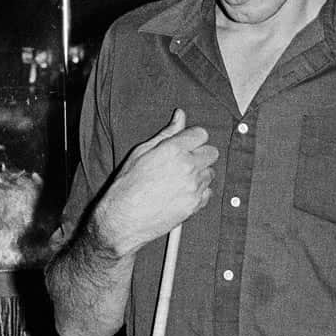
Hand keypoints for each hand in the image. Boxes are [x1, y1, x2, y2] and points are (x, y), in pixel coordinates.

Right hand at [92, 109, 216, 257]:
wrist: (123, 219)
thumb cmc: (127, 186)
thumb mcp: (141, 152)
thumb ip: (166, 133)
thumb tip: (180, 115)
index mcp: (174, 150)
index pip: (201, 134)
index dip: (193, 138)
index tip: (187, 144)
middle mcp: (188, 166)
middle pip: (211, 152)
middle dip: (200, 155)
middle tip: (185, 162)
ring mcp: (193, 187)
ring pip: (210, 173)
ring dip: (199, 175)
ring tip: (179, 180)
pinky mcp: (195, 205)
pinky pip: (208, 193)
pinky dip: (198, 193)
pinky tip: (182, 193)